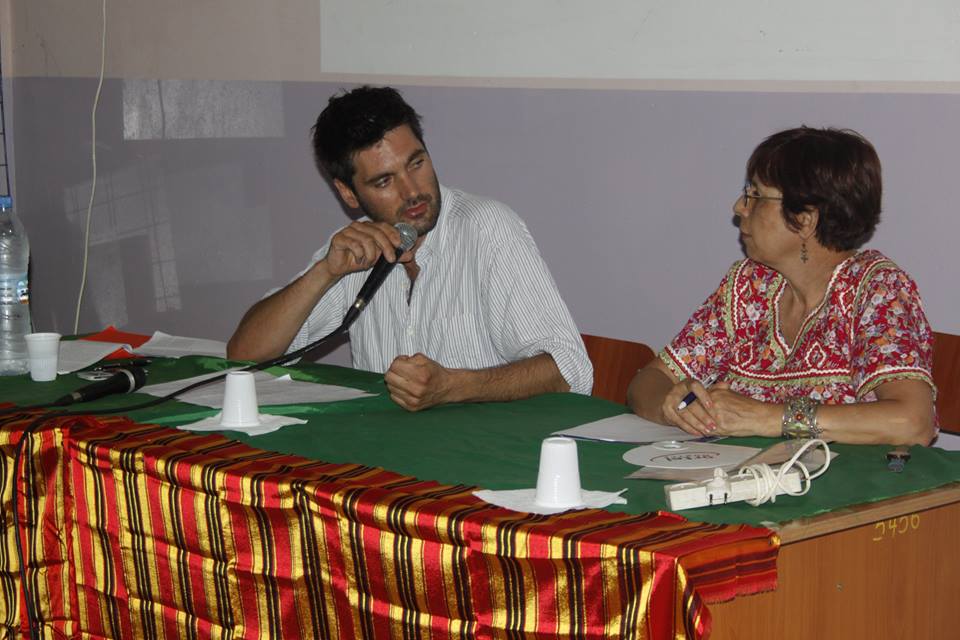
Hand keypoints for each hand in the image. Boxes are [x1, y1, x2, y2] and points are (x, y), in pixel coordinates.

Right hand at [324, 221, 401, 277]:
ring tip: (368, 263)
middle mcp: (359, 226)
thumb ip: (394, 255)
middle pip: (377, 232)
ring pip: (366, 240)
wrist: (338, 267)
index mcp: (369, 227)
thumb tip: (410, 254)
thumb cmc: (358, 259)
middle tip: (391, 259)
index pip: (384, 226)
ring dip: (371, 255)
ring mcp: (348, 230)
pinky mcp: (339, 238)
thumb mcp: (379, 258)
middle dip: (387, 247)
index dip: (393, 234)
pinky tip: (358, 260)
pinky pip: (354, 245)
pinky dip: (359, 255)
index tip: (400, 245)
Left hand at [384, 353, 454, 411]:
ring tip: (405, 380)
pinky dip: (398, 391)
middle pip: (389, 378)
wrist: (447, 388)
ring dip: (395, 382)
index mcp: (421, 374)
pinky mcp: (411, 408)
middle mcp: (417, 389)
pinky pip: (394, 397)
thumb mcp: (424, 359)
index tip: (403, 363)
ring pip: (390, 387)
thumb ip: (408, 358)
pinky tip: (406, 388)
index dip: (397, 362)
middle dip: (393, 371)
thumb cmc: (435, 373)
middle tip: (401, 371)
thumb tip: (395, 364)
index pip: (394, 366)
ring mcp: (413, 400)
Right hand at [661, 377, 718, 436]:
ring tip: (707, 430)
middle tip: (713, 425)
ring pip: (685, 414)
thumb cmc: (688, 396)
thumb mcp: (699, 390)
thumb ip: (713, 389)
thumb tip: (726, 385)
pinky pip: (679, 421)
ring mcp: (670, 400)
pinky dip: (689, 428)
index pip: (695, 386)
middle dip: (703, 416)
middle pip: (690, 404)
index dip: (703, 396)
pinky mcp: (666, 410)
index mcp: (687, 383)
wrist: (667, 400)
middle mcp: (677, 390)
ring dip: (697, 424)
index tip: (711, 406)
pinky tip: (697, 432)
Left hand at [663, 380, 779, 436]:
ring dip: (691, 423)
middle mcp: (714, 403)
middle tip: (677, 415)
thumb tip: (708, 392)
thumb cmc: (748, 407)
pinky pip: (706, 430)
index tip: (679, 405)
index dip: (686, 402)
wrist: (761, 417)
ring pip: (697, 420)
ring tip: (686, 425)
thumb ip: (719, 392)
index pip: (694, 397)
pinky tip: (697, 433)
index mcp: (716, 394)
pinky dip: (701, 431)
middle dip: (684, 413)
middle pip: (692, 407)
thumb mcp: (732, 394)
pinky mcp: (720, 426)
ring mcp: (716, 415)